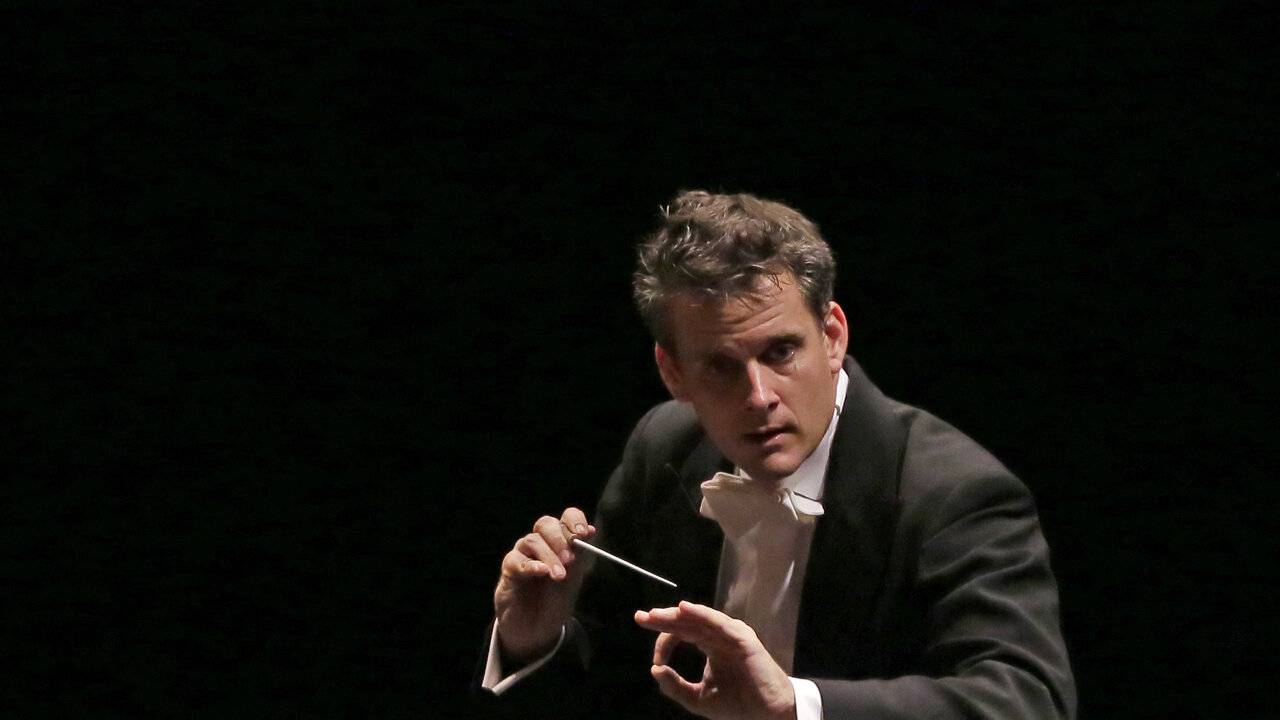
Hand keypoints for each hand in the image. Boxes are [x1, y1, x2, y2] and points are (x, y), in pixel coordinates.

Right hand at [493, 507, 595, 662]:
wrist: (537, 628)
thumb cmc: (556, 599)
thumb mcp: (574, 577)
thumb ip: (580, 555)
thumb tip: (591, 530)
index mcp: (561, 541)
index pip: (567, 517)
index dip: (575, 521)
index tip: (584, 534)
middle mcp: (541, 543)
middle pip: (546, 524)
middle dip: (560, 539)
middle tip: (570, 560)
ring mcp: (524, 554)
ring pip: (532, 541)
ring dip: (548, 556)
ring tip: (559, 576)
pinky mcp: (510, 569)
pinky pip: (517, 560)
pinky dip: (531, 565)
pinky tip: (542, 572)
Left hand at [635, 601, 795, 719]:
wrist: (766, 715)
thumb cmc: (737, 705)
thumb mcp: (698, 698)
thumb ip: (675, 686)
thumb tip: (654, 670)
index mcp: (710, 646)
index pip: (682, 633)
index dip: (664, 642)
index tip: (655, 661)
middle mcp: (719, 636)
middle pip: (687, 622)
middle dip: (663, 619)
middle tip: (642, 617)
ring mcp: (731, 634)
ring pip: (700, 619)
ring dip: (677, 615)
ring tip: (656, 615)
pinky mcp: (742, 638)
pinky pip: (718, 622)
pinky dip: (701, 614)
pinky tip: (684, 610)